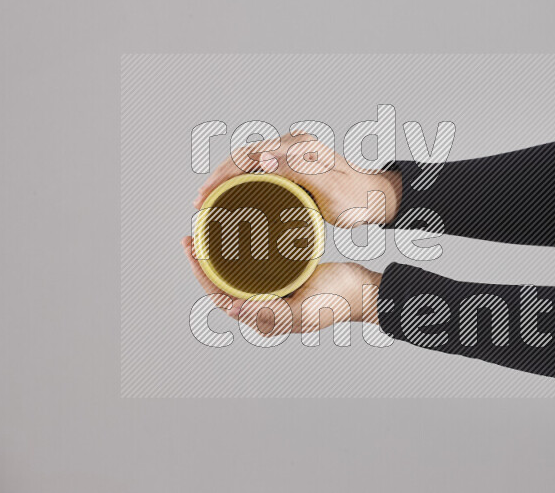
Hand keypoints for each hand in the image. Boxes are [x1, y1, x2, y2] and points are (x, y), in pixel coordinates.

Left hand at [182, 237, 381, 335]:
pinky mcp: (285, 277)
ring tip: (206, 235)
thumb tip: (235, 310)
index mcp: (265, 319)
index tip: (191, 251)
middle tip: (191, 237)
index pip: (222, 298)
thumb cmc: (338, 301)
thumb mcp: (306, 309)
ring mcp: (274, 292)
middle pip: (224, 286)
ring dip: (218, 257)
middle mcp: (264, 307)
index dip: (202, 276)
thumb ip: (274, 313)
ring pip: (236, 275)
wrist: (363, 289)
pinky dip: (240, 251)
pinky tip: (236, 235)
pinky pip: (255, 266)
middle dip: (203, 263)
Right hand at [193, 132, 402, 227]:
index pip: (249, 157)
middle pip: (244, 156)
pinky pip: (259, 166)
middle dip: (217, 176)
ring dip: (226, 177)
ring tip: (208, 198)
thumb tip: (264, 158)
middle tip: (200, 201)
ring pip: (248, 160)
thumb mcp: (329, 189)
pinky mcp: (294, 162)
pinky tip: (231, 192)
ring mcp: (293, 152)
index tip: (206, 195)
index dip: (223, 176)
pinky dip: (240, 178)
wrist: (374, 198)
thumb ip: (299, 171)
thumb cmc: (355, 199)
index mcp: (299, 148)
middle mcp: (294, 145)